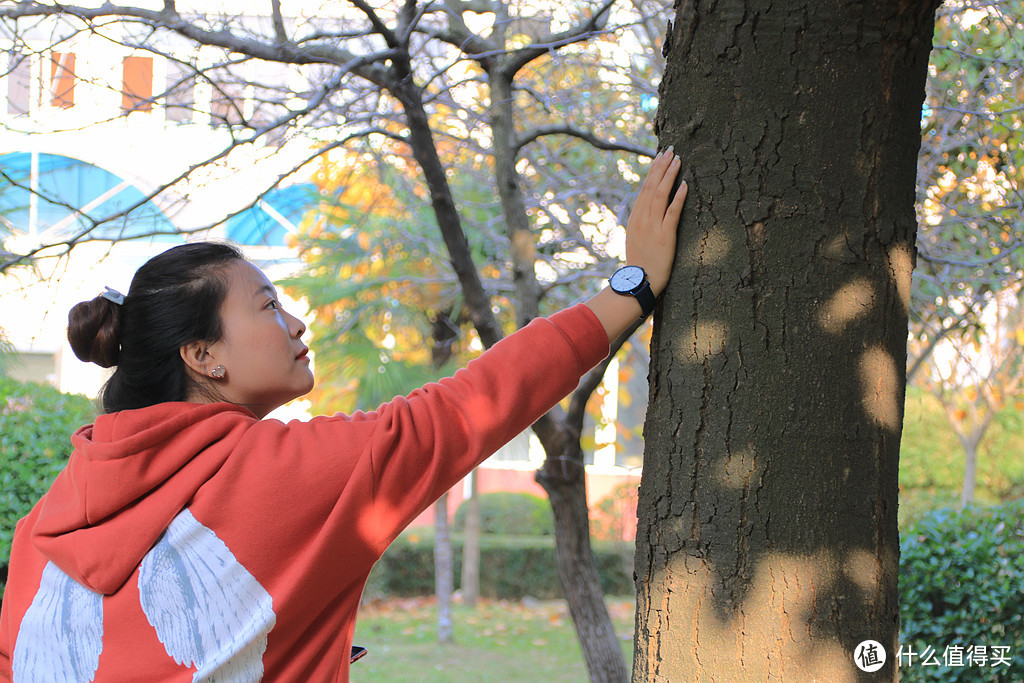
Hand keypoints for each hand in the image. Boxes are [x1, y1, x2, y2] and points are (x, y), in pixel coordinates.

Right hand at [624, 148, 686, 295]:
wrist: (640, 281)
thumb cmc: (641, 262)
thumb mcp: (637, 238)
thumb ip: (642, 221)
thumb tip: (649, 207)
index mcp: (635, 218)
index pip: (644, 188)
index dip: (653, 171)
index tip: (661, 156)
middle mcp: (642, 219)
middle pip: (651, 187)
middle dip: (661, 167)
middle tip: (670, 150)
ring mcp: (652, 227)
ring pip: (660, 195)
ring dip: (669, 176)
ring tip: (678, 160)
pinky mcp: (664, 236)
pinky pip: (672, 213)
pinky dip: (678, 197)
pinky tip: (685, 184)